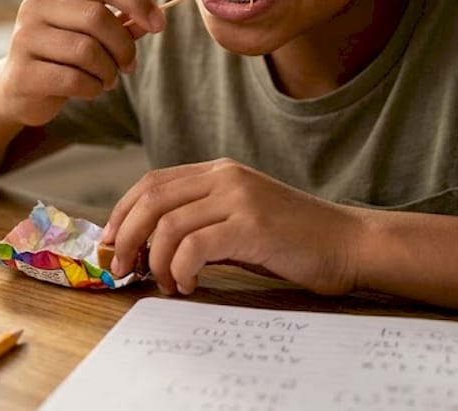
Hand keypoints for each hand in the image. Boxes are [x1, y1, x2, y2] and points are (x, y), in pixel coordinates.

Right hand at [0, 0, 163, 126]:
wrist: (17, 89)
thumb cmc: (61, 56)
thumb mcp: (91, 35)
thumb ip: (121, 23)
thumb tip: (153, 19)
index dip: (138, 1)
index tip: (159, 25)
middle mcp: (36, 6)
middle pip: (97, 17)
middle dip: (123, 46)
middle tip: (128, 66)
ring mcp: (24, 38)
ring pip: (87, 50)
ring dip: (108, 71)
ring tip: (107, 80)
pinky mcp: (22, 73)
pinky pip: (73, 79)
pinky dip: (93, 88)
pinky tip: (90, 89)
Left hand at [102, 158, 366, 295]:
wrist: (348, 243)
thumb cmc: (293, 240)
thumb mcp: (238, 223)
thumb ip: (200, 225)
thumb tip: (149, 248)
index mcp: (218, 172)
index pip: (152, 183)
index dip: (122, 213)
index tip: (109, 243)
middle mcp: (225, 177)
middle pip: (151, 200)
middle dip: (126, 237)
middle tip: (124, 270)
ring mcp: (239, 198)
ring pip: (168, 224)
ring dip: (155, 260)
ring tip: (166, 284)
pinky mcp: (251, 224)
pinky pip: (194, 245)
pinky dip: (180, 268)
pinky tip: (189, 285)